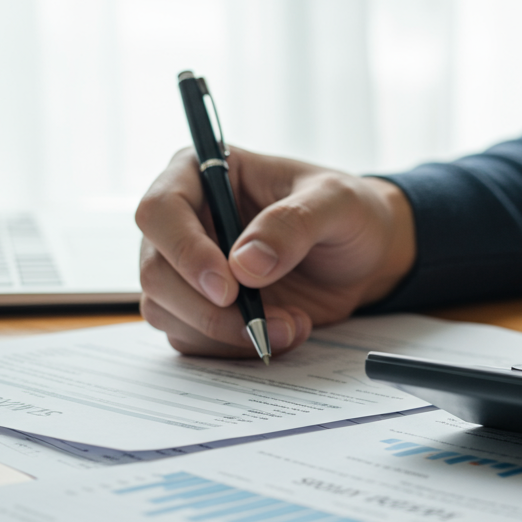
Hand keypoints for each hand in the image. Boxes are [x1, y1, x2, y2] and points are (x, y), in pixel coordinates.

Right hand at [136, 146, 414, 356]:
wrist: (366, 255)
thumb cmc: (348, 212)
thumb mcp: (336, 203)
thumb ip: (293, 224)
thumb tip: (244, 264)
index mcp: (202, 173)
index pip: (160, 211)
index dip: (184, 252)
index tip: (227, 287)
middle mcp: (185, 221)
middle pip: (156, 272)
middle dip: (207, 309)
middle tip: (262, 323)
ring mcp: (188, 268)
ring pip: (168, 312)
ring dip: (226, 334)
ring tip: (290, 326)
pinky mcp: (203, 307)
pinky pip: (193, 339)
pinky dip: (235, 347)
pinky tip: (283, 333)